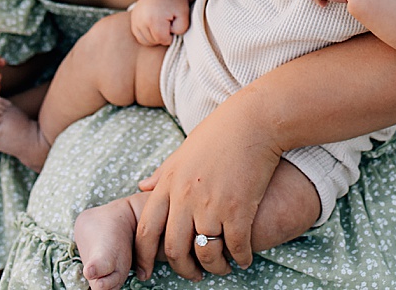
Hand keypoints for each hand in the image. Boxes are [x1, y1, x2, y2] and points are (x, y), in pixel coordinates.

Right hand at [130, 0, 191, 47]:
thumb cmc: (175, 2)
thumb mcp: (183, 13)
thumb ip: (181, 28)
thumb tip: (170, 36)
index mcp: (154, 18)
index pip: (163, 40)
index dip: (170, 36)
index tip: (173, 26)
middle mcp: (141, 19)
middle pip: (154, 41)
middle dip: (163, 36)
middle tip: (167, 24)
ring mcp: (135, 20)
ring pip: (146, 41)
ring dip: (155, 37)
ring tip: (161, 25)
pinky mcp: (133, 20)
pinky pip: (140, 37)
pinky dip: (147, 36)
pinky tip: (154, 27)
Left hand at [132, 95, 281, 278]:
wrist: (254, 120)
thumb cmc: (219, 132)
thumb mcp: (182, 150)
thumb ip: (162, 173)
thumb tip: (142, 187)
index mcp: (169, 183)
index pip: (146, 230)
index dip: (143, 256)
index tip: (147, 271)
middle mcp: (186, 197)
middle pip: (174, 250)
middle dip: (183, 269)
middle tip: (194, 274)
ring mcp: (211, 205)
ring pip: (205, 255)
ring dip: (214, 268)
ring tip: (222, 267)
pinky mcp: (238, 210)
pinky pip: (235, 249)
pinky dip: (240, 259)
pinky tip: (244, 258)